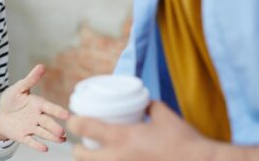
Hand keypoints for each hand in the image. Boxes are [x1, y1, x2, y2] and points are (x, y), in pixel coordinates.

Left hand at [0, 64, 69, 151]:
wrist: (1, 115)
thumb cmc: (12, 100)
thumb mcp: (19, 88)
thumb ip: (30, 79)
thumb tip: (41, 66)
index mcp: (38, 104)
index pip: (50, 108)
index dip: (58, 111)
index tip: (67, 115)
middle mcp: (38, 117)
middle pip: (48, 122)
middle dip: (55, 127)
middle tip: (62, 132)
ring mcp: (31, 127)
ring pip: (43, 133)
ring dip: (52, 137)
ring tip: (60, 140)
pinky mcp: (23, 136)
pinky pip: (31, 141)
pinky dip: (37, 145)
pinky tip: (44, 148)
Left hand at [68, 100, 212, 160]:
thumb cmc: (184, 141)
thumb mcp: (164, 116)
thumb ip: (148, 107)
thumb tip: (142, 102)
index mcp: (122, 137)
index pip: (83, 127)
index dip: (74, 122)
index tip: (74, 120)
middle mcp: (117, 158)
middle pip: (80, 156)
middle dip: (78, 151)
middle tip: (83, 145)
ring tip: (98, 157)